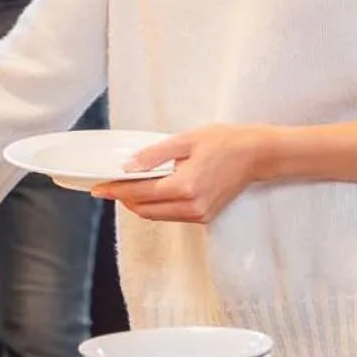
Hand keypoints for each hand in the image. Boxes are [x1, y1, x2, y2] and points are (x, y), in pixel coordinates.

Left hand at [92, 125, 280, 223]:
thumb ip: (154, 155)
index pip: (140, 193)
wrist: (258, 155)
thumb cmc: (226, 142)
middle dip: (124, 199)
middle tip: (108, 186)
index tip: (98, 187)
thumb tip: (128, 167)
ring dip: (139, 204)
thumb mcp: (186, 139)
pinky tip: (151, 191)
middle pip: (145, 210)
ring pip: (157, 216)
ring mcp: (200, 214)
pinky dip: (156, 206)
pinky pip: (171, 216)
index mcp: (186, 186)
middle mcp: (192, 206)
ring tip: (126, 187)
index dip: (115, 190)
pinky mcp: (205, 216)